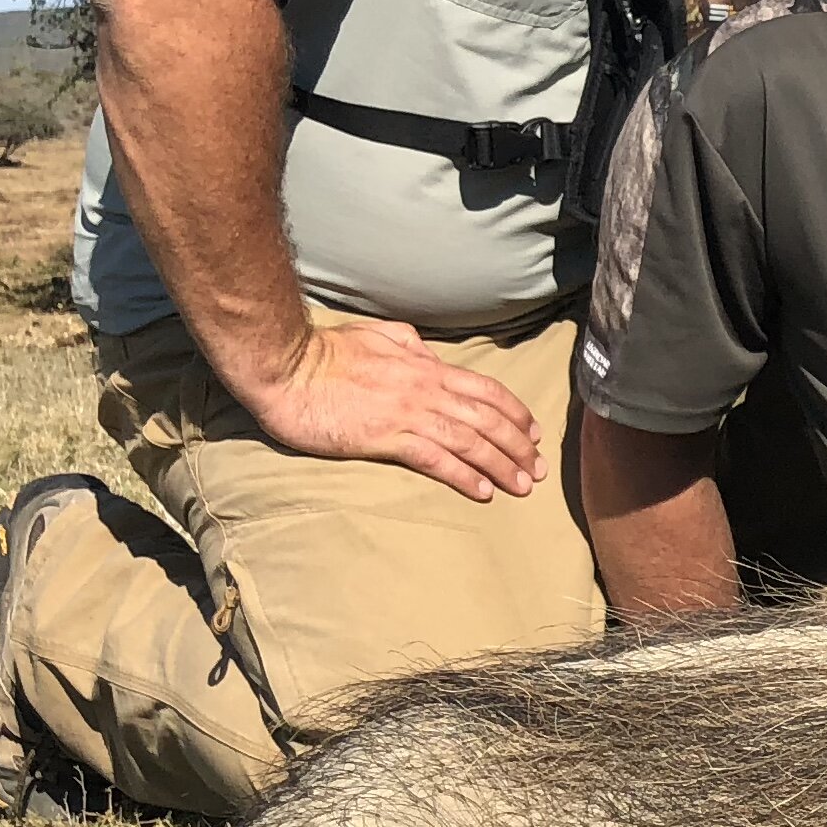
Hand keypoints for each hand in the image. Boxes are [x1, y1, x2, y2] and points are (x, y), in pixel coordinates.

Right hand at [228, 317, 542, 500]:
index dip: (515, 412)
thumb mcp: (377, 335)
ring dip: (500, 464)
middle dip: (518, 445)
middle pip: (487, 418)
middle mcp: (425, 389)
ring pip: (469, 440)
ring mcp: (408, 414)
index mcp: (425, 366)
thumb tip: (429, 355)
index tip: (533, 432)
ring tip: (521, 486)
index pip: (485, 389)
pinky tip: (482, 491)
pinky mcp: (386, 437)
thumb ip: (409, 346)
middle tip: (538, 468)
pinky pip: (435, 459)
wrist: (288, 367)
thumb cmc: (326, 351)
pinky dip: (463, 476)